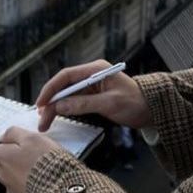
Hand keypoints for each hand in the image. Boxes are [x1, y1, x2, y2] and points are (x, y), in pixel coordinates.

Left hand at [0, 127, 59, 192]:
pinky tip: (45, 181)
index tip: (4, 143)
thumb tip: (4, 136)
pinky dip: (32, 186)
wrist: (59, 190)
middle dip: (15, 160)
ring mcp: (12, 191)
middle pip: (3, 165)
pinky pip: (25, 191)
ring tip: (43, 169)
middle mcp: (3, 176)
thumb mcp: (32, 138)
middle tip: (33, 154)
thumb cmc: (46, 162)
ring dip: (25, 174)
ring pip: (14, 178)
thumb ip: (14, 134)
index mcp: (3, 158)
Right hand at [35, 60, 149, 131]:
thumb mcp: (110, 103)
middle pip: (64, 86)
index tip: (41, 104)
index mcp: (96, 69)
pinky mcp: (94, 95)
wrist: (151, 109)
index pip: (67, 76)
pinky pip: (74, 100)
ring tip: (45, 122)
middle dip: (51, 102)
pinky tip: (57, 117)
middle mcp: (92, 74)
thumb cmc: (135, 103)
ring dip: (56, 107)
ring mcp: (92, 85)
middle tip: (41, 119)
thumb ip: (84, 104)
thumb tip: (60, 107)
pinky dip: (65, 109)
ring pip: (67, 94)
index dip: (51, 89)